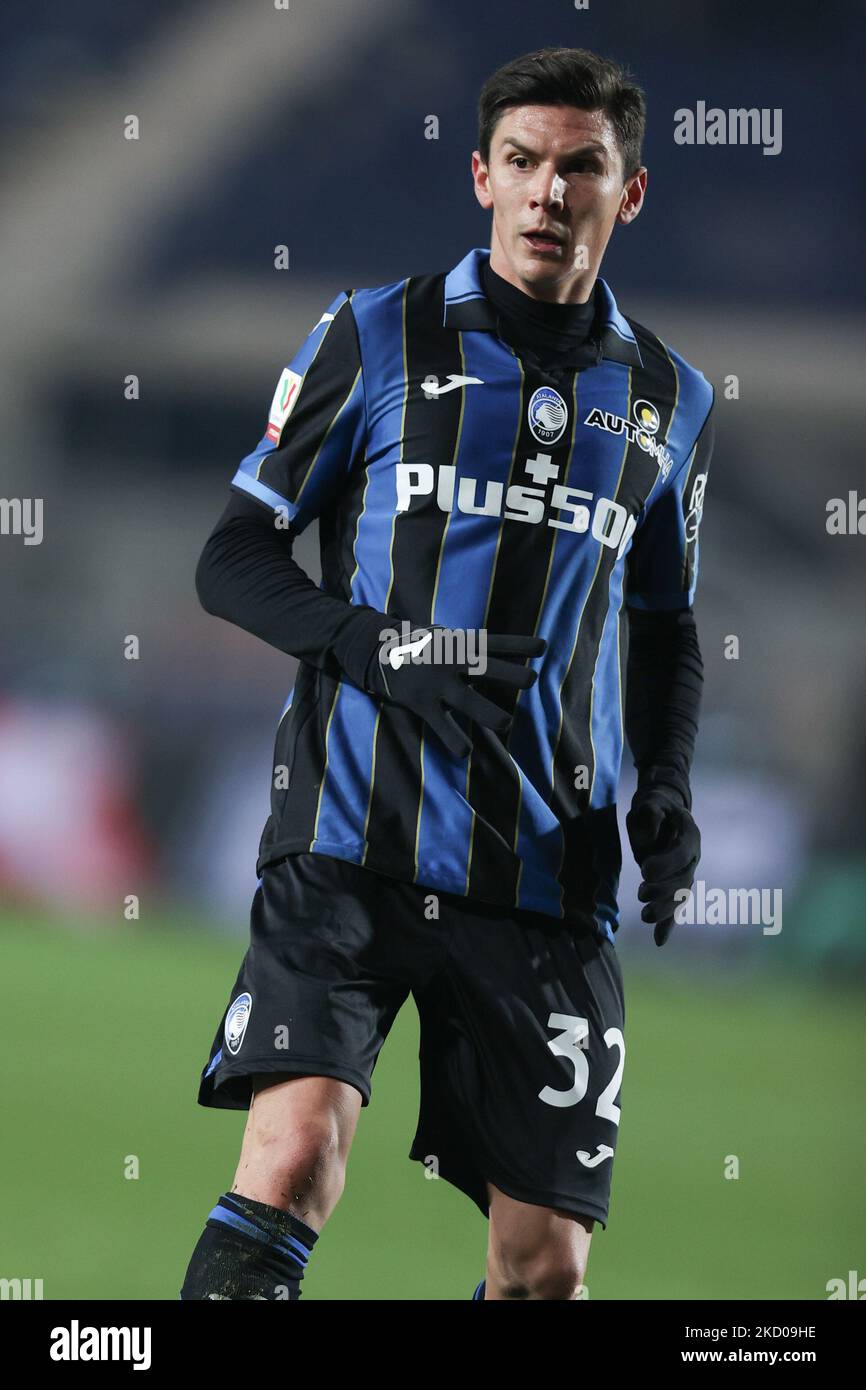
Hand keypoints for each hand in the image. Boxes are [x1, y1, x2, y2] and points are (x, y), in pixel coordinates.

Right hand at [366, 624, 545, 757]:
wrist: (375, 649)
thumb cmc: (419, 645)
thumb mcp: (444, 637)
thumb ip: (468, 647)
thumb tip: (497, 654)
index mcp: (460, 643)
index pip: (497, 643)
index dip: (521, 645)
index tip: (544, 647)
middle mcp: (452, 661)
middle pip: (487, 667)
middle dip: (511, 674)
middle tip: (531, 680)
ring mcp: (437, 682)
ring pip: (468, 701)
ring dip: (489, 713)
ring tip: (506, 723)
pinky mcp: (421, 702)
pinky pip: (441, 725)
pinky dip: (454, 740)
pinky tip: (465, 752)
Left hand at [626, 788, 700, 945]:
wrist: (660, 812)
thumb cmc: (652, 806)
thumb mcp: (648, 802)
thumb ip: (650, 814)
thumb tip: (650, 840)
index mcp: (689, 833)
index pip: (684, 852)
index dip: (667, 863)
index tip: (644, 870)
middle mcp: (692, 856)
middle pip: (684, 879)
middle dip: (663, 890)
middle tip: (641, 892)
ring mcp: (685, 872)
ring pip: (680, 896)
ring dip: (665, 909)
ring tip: (645, 916)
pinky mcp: (674, 884)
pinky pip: (675, 906)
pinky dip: (668, 924)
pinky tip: (659, 940)